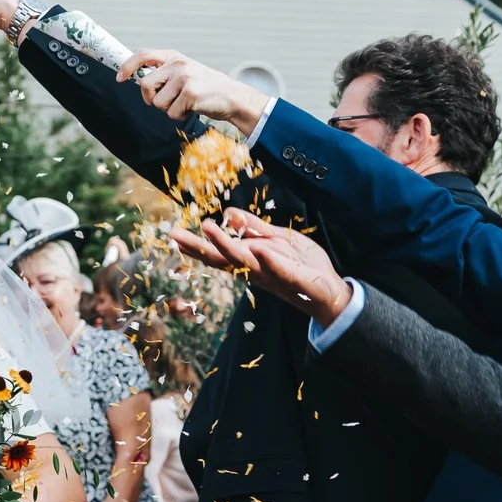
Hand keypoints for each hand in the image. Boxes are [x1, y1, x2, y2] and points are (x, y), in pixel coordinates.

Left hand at [122, 50, 268, 134]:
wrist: (232, 96)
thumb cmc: (204, 88)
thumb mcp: (184, 73)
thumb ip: (163, 73)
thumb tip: (136, 78)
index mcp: (174, 57)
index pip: (143, 55)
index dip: (128, 66)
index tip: (119, 78)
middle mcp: (178, 64)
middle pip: (145, 84)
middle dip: (151, 98)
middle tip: (167, 101)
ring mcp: (184, 77)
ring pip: (158, 103)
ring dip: (169, 109)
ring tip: (185, 102)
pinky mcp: (190, 93)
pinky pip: (171, 112)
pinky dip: (180, 115)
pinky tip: (193, 108)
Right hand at [164, 209, 351, 324]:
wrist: (328, 289)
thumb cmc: (301, 264)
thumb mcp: (276, 238)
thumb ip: (254, 227)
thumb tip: (229, 212)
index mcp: (250, 259)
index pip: (218, 252)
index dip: (197, 244)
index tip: (174, 235)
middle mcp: (255, 269)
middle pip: (222, 258)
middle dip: (198, 246)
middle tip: (175, 235)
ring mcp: (272, 274)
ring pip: (244, 262)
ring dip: (226, 246)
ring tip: (208, 228)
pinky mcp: (294, 279)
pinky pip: (280, 270)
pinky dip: (270, 262)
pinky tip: (259, 251)